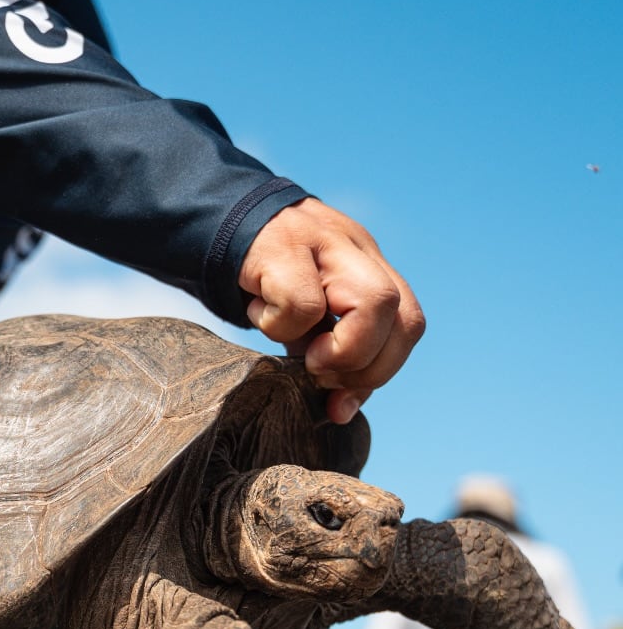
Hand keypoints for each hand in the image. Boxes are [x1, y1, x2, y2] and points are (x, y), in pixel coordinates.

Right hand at [239, 197, 424, 422]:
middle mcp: (356, 250)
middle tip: (321, 372)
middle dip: (365, 365)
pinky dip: (280, 325)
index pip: (409, 323)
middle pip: (401, 313)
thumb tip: (341, 410)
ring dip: (338, 350)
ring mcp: (325, 243)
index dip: (383, 369)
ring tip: (300, 351)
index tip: (342, 398)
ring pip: (373, 303)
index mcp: (369, 267)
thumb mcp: (307, 317)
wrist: (219, 218)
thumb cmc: (266, 279)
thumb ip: (332, 354)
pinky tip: (260, 310)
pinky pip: (302, 304)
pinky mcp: (283, 247)